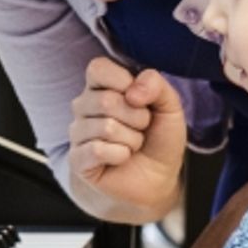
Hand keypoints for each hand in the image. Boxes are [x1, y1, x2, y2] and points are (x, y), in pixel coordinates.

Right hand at [67, 57, 186, 223]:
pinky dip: (121, 155)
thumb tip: (133, 91)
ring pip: (106, 127)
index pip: (97, 68)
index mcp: (102, 86)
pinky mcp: (77, 159)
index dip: (123, 81)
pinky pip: (98, 150)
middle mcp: (84, 107)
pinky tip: (121, 158)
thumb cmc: (159, 139)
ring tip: (132, 145)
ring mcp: (78, 133)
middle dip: (137, 118)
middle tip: (141, 129)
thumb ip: (156, 85)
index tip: (140, 99)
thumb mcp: (169, 106)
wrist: (157, 179)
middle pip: (106, 100)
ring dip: (131, 140)